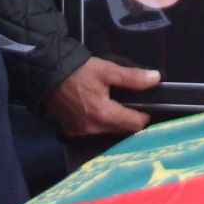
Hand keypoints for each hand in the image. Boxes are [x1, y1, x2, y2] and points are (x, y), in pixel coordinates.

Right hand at [44, 56, 159, 136]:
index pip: (135, 124)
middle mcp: (92, 129)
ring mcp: (81, 132)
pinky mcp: (72, 132)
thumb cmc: (78, 70)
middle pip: (122, 130)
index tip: (146, 106)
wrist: (48, 73)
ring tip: (114, 105)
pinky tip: (98, 110)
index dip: (144, 115)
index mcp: (103, 114)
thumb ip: (132, 77)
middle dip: (129, 118)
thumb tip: (156, 79)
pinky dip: (100, 123)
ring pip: (108, 132)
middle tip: (131, 103)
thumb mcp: (107, 70)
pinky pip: (94, 131)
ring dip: (115, 121)